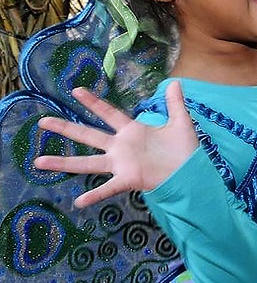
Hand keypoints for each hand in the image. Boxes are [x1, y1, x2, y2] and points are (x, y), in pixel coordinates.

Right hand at [33, 81, 197, 207]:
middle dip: (66, 128)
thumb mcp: (180, 122)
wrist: (192, 172)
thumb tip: (175, 81)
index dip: (93, 102)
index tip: (76, 90)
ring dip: (64, 163)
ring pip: (88, 163)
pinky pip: (109, 188)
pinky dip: (95, 195)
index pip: (109, 113)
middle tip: (42, 122)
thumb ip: (175, 103)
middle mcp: (121, 147)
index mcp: (132, 131)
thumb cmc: (184, 150)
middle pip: (89, 135)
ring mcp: (122, 164)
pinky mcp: (129, 179)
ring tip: (38, 162)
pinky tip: (79, 201)